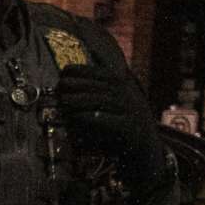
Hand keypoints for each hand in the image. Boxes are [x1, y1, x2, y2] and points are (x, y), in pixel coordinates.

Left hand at [58, 62, 169, 187]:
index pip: (102, 72)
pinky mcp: (129, 129)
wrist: (144, 149)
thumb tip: (94, 55)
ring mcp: (131, 112)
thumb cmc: (123, 121)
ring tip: (64, 100)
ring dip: (81, 99)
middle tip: (60, 87)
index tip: (64, 72)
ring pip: (104, 101)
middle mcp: (130, 96)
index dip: (83, 70)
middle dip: (78, 84)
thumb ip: (104, 80)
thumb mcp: (116, 97)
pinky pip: (108, 120)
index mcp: (125, 86)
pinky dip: (91, 117)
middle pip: (101, 85)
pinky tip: (77, 116)